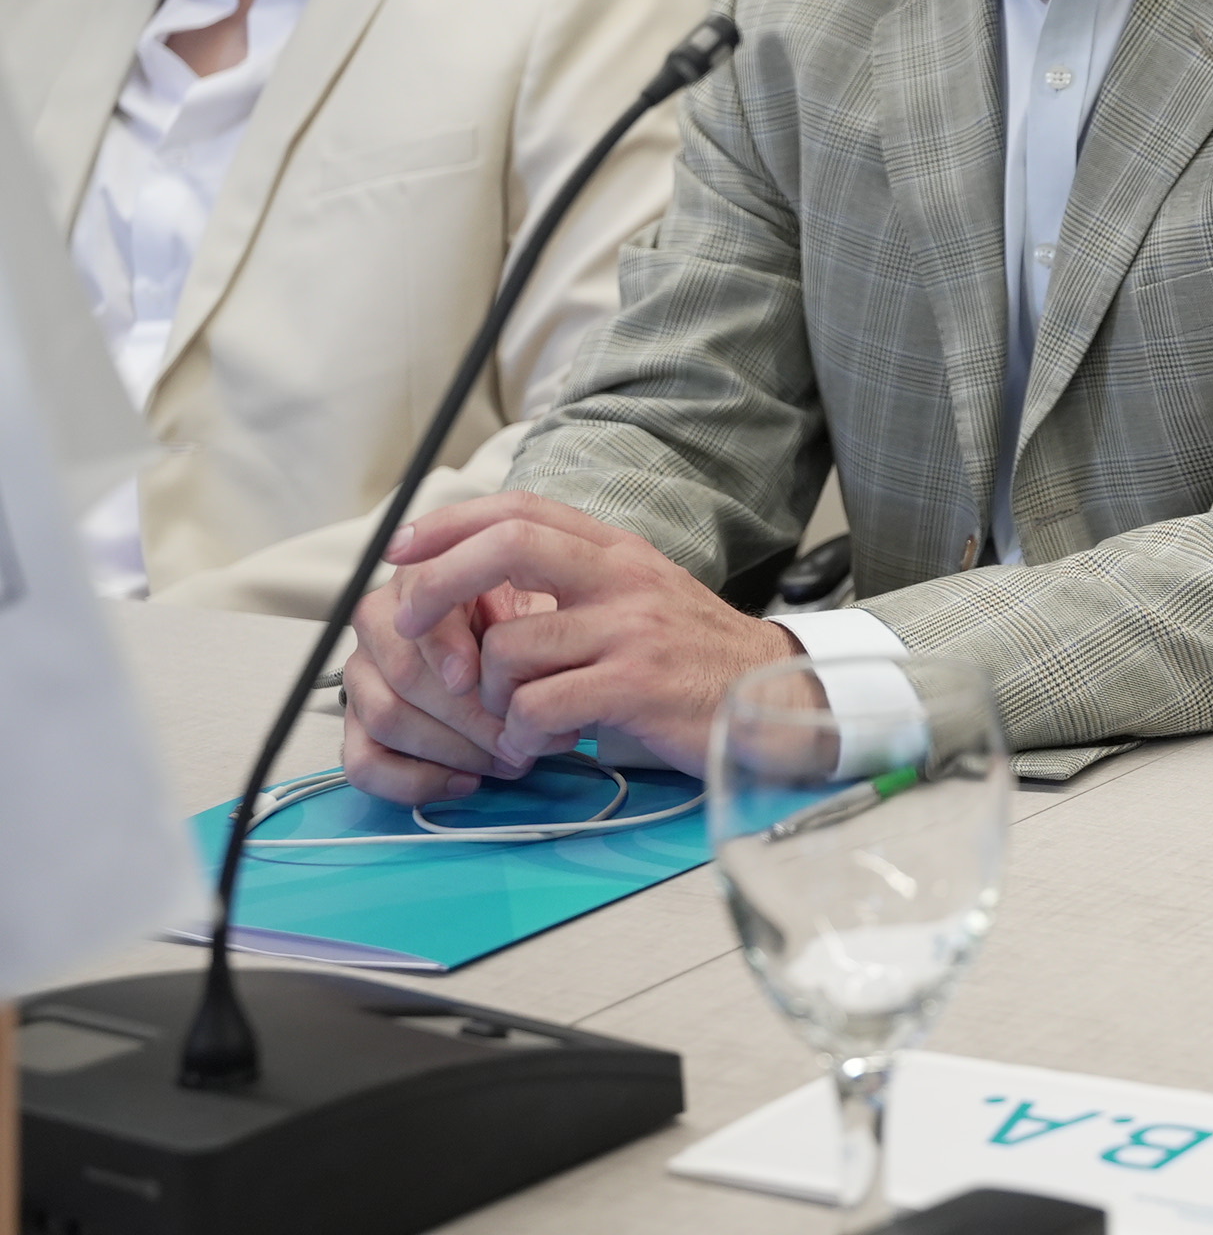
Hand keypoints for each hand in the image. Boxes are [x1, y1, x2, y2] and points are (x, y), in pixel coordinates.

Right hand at [339, 578, 558, 805]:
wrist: (516, 639)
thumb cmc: (525, 616)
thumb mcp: (532, 594)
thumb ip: (524, 609)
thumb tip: (524, 660)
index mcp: (420, 580)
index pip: (416, 614)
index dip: (444, 650)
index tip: (472, 678)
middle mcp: (381, 625)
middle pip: (405, 676)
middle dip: (468, 717)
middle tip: (522, 737)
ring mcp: (364, 675)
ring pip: (387, 719)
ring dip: (453, 750)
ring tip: (509, 759)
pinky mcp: (358, 723)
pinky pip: (365, 763)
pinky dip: (415, 781)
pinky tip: (465, 780)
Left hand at [375, 492, 797, 779]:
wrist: (773, 696)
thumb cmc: (689, 655)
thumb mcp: (636, 595)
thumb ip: (571, 578)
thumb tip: (473, 572)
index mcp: (616, 550)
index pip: (519, 509)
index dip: (448, 522)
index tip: (400, 550)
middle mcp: (622, 577)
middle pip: (505, 548)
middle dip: (438, 588)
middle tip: (416, 628)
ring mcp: (630, 629)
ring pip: (509, 650)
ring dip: (493, 697)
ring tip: (520, 719)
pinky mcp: (635, 686)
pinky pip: (538, 708)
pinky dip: (523, 735)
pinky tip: (545, 743)